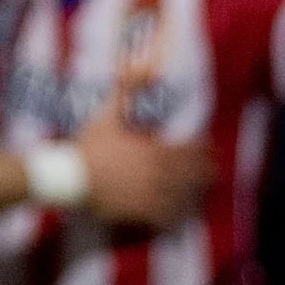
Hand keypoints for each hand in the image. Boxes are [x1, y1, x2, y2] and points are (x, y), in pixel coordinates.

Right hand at [79, 89, 213, 229]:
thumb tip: (144, 66)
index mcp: (156, 150)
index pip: (192, 151)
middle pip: (194, 176)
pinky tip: (181, 216)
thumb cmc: (90, 145)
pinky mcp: (141, 214)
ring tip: (202, 193)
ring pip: (184, 198)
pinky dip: (178, 216)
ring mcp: (152, 196)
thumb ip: (129, 89)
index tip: (209, 147)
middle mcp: (159, 174)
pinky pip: (168, 218)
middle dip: (207, 173)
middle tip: (214, 172)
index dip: (204, 149)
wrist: (70, 177)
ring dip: (196, 195)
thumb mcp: (109, 112)